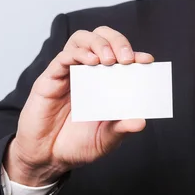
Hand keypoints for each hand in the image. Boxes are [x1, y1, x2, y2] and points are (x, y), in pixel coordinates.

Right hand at [4, 26, 153, 185]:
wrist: (47, 158)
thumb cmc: (76, 145)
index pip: (120, 56)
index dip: (135, 54)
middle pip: (102, 37)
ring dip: (98, 42)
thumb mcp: (105, 139)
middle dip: (117, 41)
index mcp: (104, 81)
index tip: (146, 60)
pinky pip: (63, 57)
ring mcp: (69, 72)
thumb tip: (141, 122)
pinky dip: (79, 54)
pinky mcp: (51, 78)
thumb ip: (121, 129)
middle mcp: (87, 71)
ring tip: (109, 59)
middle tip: (126, 59)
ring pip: (82, 38)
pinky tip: (91, 62)